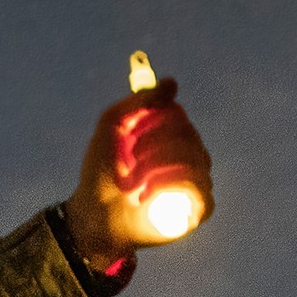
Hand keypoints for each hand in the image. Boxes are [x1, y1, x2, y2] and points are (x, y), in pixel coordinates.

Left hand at [62, 78, 214, 267]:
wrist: (95, 215)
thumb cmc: (102, 172)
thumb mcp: (111, 124)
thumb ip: (139, 100)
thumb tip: (172, 82)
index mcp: (172, 134)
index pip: (177, 113)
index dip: (150, 123)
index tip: (127, 141)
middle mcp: (191, 155)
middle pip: (186, 132)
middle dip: (150, 146)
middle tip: (129, 167)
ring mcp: (199, 180)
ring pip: (192, 156)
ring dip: (154, 168)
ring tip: (135, 185)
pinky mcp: (201, 208)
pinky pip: (197, 184)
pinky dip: (166, 186)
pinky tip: (148, 196)